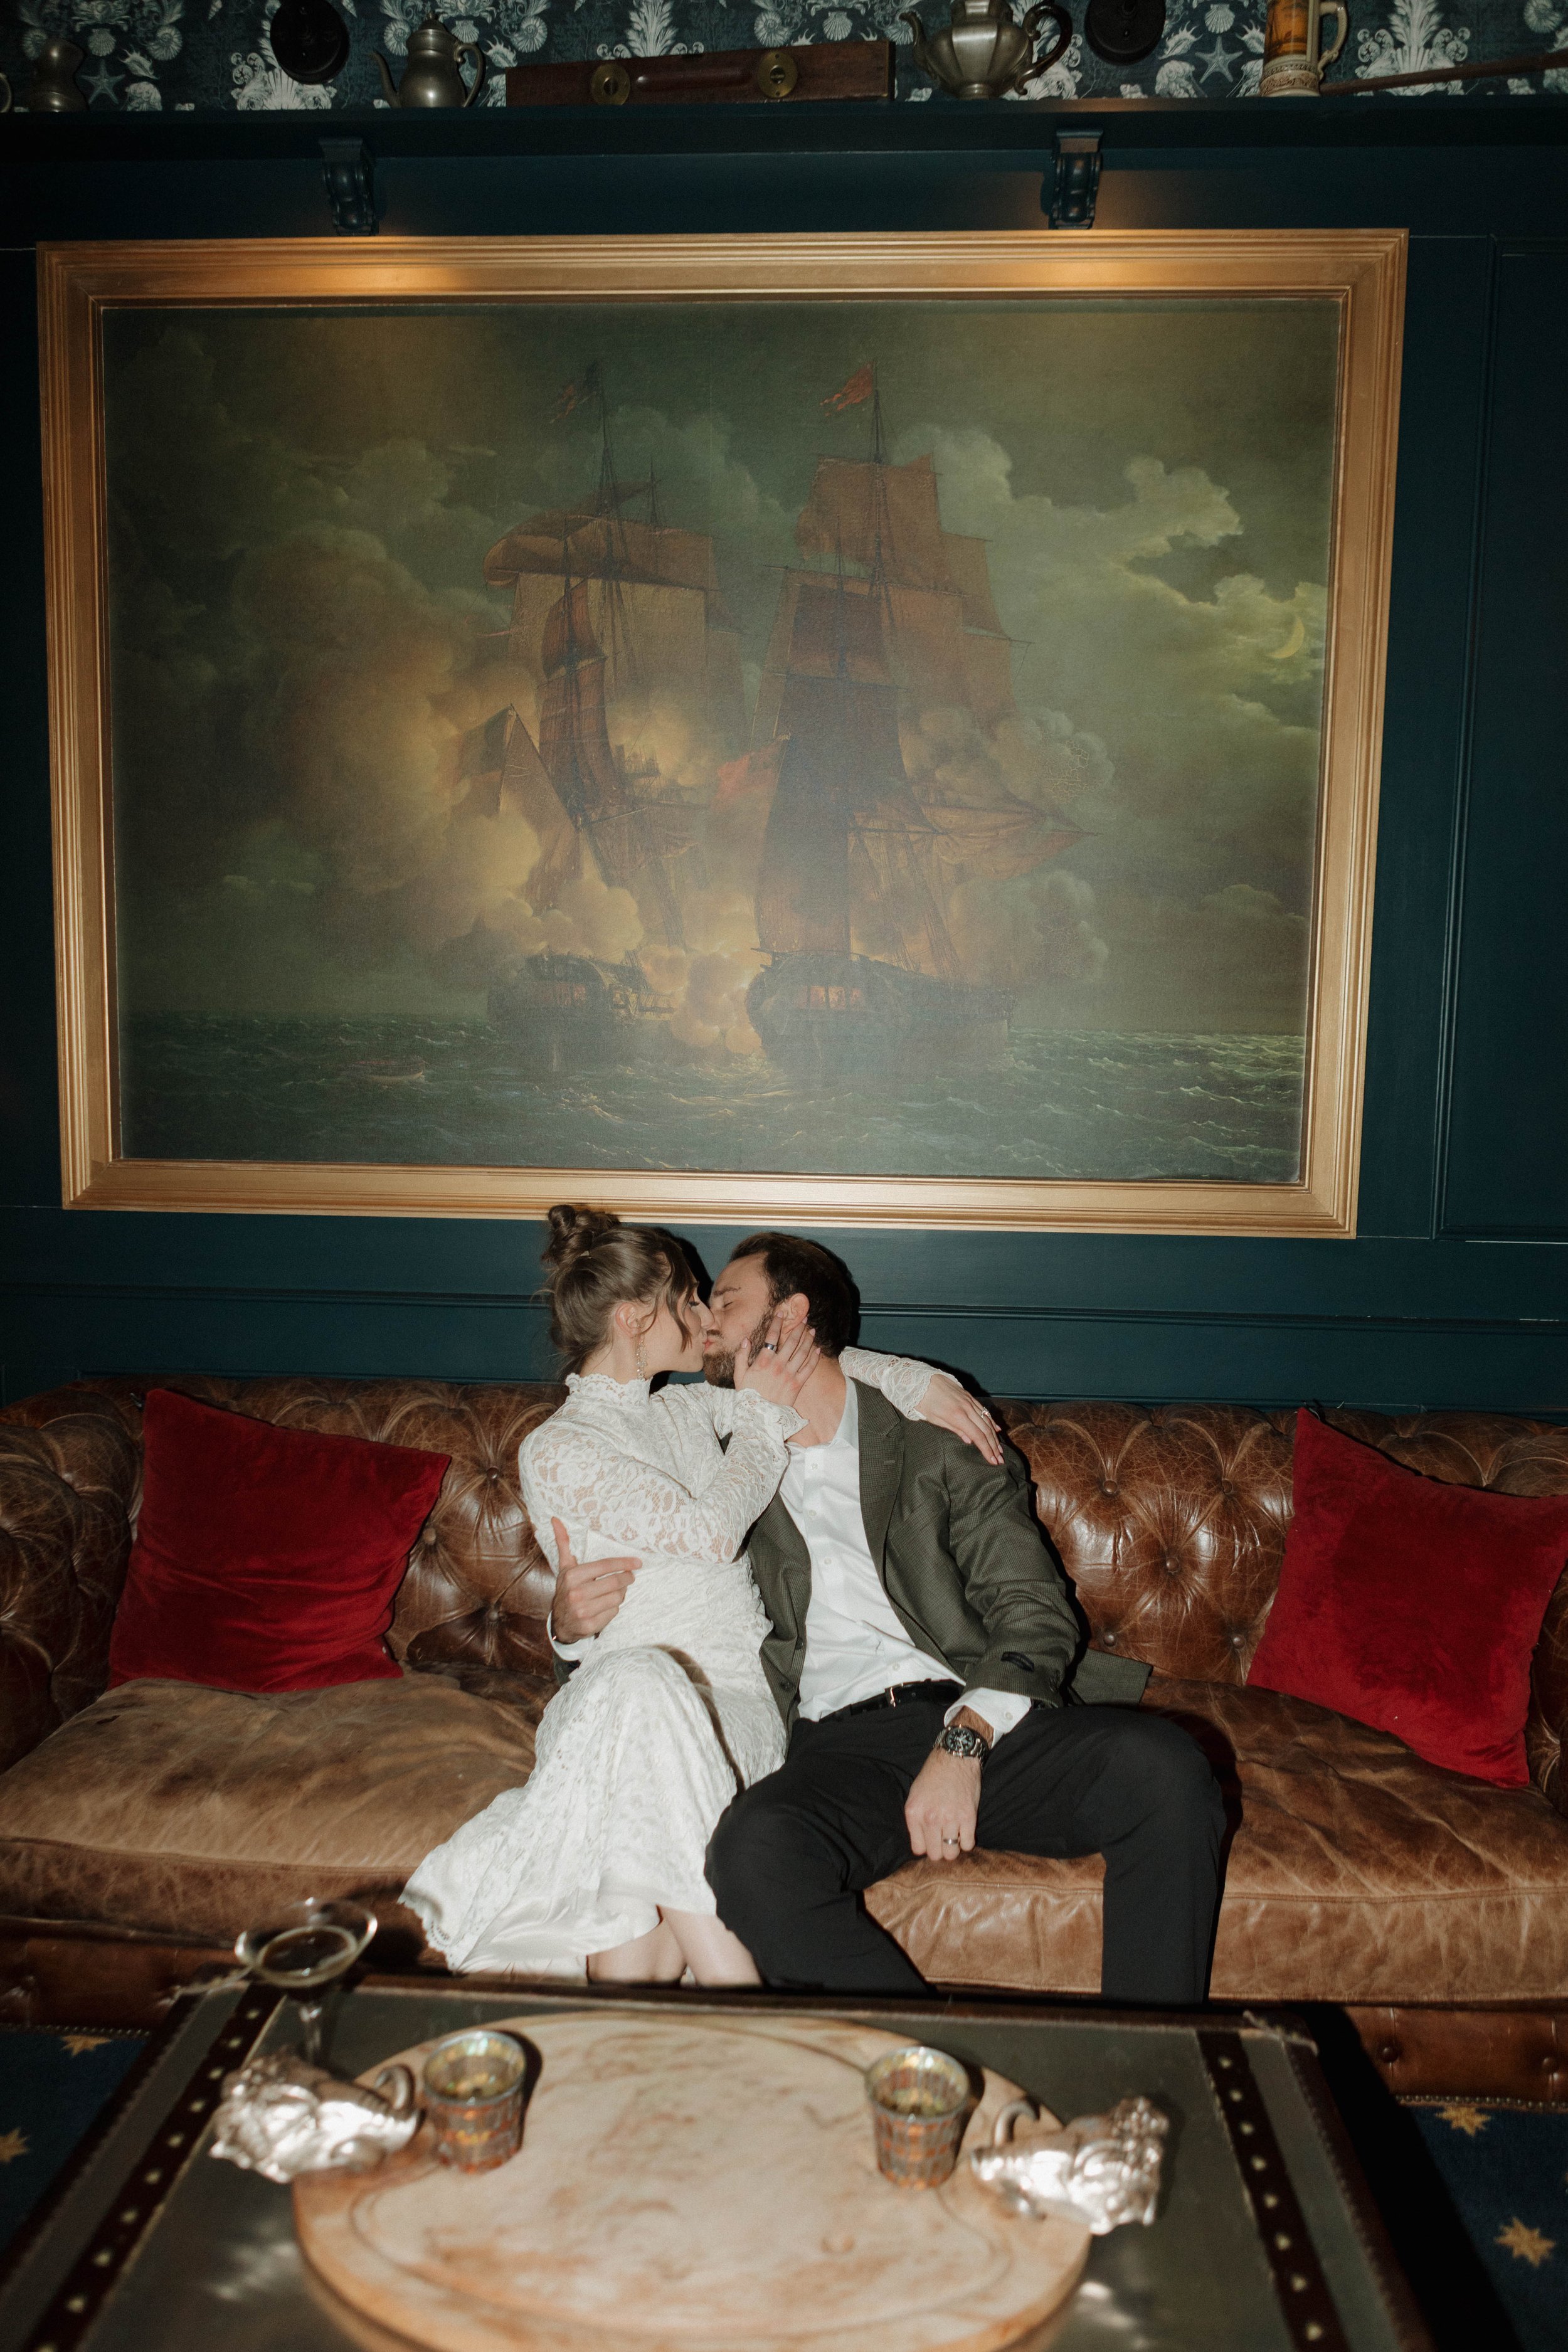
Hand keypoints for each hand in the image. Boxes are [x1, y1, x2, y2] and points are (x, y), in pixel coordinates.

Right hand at [550, 1517, 638, 1642]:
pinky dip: (614, 1608)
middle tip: (631, 1576)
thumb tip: (555, 1519)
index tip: (637, 1562)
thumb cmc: (566, 1590)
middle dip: (627, 1578)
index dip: (624, 1563)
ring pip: (617, 1598)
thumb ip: (563, 1543)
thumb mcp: (565, 1567)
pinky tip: (607, 1605)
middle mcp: (576, 1593)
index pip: (605, 1565)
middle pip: (614, 1582)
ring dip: (621, 1593)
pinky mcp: (589, 1626)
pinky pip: (614, 1612)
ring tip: (616, 1591)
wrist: (560, 1623)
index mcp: (572, 1576)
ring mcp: (582, 1611)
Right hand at [735, 1312, 820, 1410]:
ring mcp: (789, 1374)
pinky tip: (818, 1349)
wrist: (759, 1417)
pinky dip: (815, 1357)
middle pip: (791, 1341)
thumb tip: (745, 1340)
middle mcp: (778, 1365)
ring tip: (812, 1330)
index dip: (777, 1322)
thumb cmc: (748, 1396)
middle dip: (798, 1327)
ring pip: (802, 1352)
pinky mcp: (798, 1384)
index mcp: (763, 1360)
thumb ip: (741, 1356)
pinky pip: (809, 1368)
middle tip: (804, 1318)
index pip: (772, 1336)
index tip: (781, 1312)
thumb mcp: (739, 1376)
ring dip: (808, 1339)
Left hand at [904, 1743, 981, 1863]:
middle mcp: (930, 1818)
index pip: (918, 1849)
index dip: (926, 1846)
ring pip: (952, 1853)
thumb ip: (915, 1819)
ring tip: (954, 1837)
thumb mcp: (915, 1794)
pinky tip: (965, 1832)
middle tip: (944, 1840)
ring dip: (954, 1847)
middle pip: (935, 1854)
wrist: (955, 1757)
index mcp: (914, 1813)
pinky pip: (968, 1844)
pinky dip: (967, 1842)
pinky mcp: (968, 1817)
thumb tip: (921, 1842)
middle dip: (940, 1850)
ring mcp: (950, 1819)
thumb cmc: (933, 1774)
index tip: (931, 1841)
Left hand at [917, 1373, 1002, 1465]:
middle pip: (985, 1430)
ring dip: (994, 1436)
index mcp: (957, 1416)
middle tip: (1000, 1459)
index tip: (993, 1461)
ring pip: (987, 1420)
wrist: (921, 1380)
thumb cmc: (924, 1402)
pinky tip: (996, 1429)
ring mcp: (969, 1401)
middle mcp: (967, 1408)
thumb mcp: (935, 1419)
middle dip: (994, 1446)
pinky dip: (991, 1421)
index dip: (987, 1450)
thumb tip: (969, 1441)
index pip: (978, 1436)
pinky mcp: (968, 1396)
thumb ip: (954, 1429)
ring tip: (999, 1448)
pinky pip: (983, 1410)